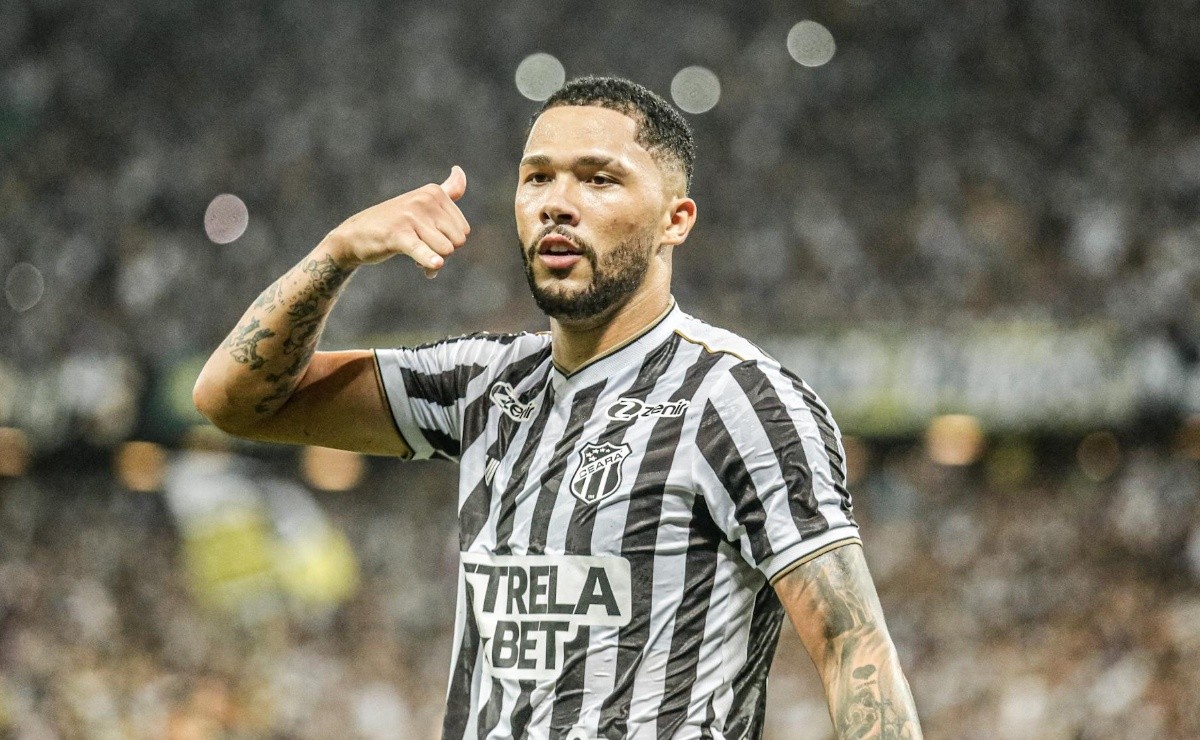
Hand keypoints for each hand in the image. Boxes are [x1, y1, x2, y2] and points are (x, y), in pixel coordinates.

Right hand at [322, 166, 469, 277]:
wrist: (355, 234)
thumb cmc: (394, 221)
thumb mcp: (421, 201)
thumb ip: (446, 190)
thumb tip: (459, 169)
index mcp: (434, 193)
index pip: (463, 230)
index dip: (449, 242)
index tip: (431, 241)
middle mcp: (424, 200)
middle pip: (457, 241)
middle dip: (443, 253)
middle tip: (423, 251)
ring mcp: (411, 216)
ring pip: (445, 250)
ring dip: (432, 263)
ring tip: (416, 259)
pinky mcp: (397, 234)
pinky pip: (421, 249)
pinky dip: (429, 259)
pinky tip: (435, 265)